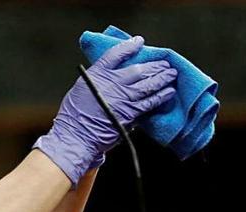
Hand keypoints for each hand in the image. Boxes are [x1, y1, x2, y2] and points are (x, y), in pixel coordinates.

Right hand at [35, 35, 177, 184]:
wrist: (76, 136)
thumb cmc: (74, 115)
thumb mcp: (80, 89)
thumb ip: (97, 79)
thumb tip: (112, 74)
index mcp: (97, 74)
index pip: (116, 54)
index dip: (129, 46)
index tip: (139, 42)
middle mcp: (112, 83)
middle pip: (138, 68)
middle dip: (154, 65)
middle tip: (164, 63)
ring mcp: (123, 97)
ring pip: (148, 83)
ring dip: (162, 78)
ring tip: (171, 74)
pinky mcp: (130, 112)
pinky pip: (150, 101)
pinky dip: (161, 96)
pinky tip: (168, 92)